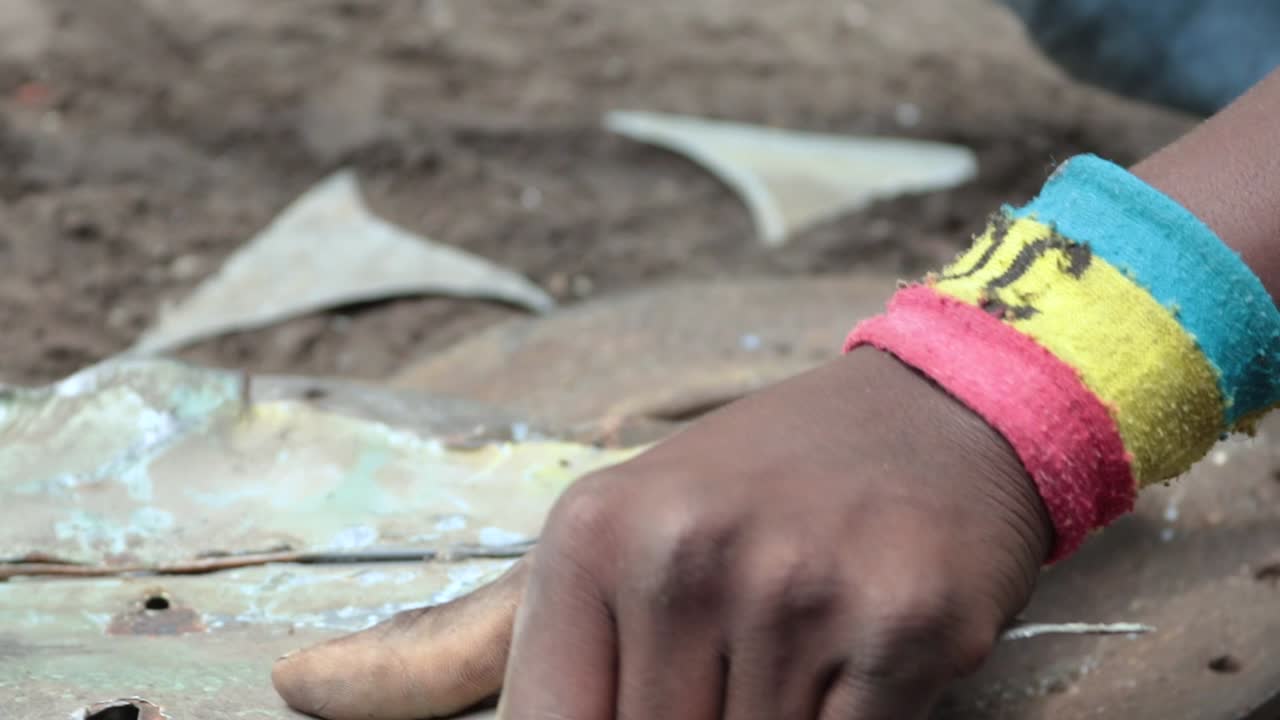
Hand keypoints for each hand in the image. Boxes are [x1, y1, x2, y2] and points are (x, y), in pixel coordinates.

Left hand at [272, 348, 1051, 718]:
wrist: (932, 416)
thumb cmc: (752, 489)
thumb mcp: (602, 539)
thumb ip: (457, 643)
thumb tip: (297, 690)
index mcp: (586, 537)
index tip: (654, 696)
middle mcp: (680, 554)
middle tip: (730, 662)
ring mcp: (794, 590)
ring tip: (788, 660)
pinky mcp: (901, 628)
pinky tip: (846, 674)